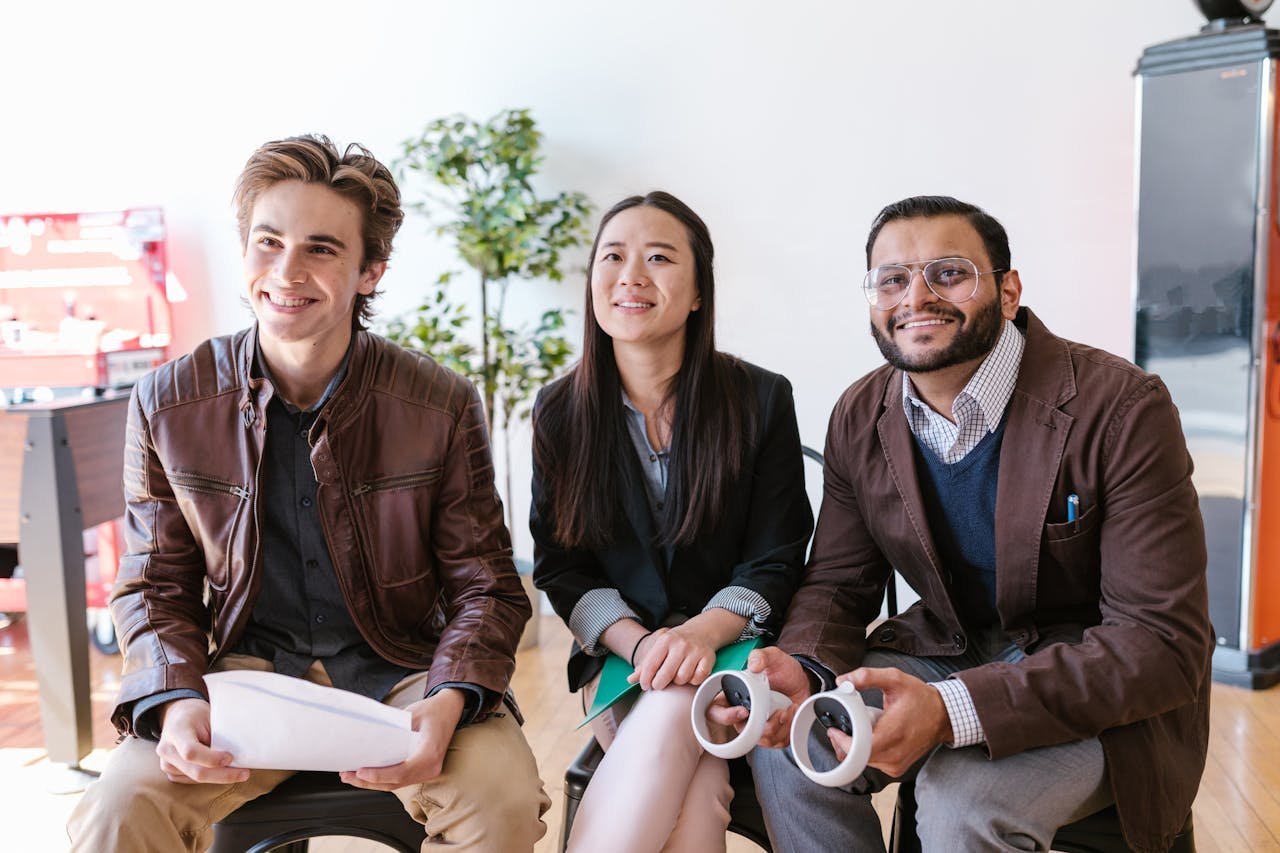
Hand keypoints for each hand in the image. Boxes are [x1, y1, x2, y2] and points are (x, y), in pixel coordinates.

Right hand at [156, 698, 249, 784]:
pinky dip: (210, 776)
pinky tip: (221, 770)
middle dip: (223, 775)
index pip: (191, 752)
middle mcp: (167, 750)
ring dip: (219, 777)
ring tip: (238, 770)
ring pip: (196, 779)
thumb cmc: (197, 715)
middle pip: (196, 772)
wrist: (177, 716)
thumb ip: (219, 736)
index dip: (212, 759)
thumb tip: (239, 754)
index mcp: (176, 731)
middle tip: (244, 773)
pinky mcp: (171, 773)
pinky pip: (193, 780)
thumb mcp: (209, 717)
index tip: (231, 757)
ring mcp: (166, 764)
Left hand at [340, 688, 465, 790]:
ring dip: (372, 783)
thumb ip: (393, 729)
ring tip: (350, 776)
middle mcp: (431, 767)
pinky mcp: (423, 771)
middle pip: (395, 782)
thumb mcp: (412, 714)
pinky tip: (366, 775)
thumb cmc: (432, 710)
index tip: (360, 771)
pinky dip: (382, 779)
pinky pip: (400, 780)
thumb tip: (365, 737)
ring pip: (395, 784)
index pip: (401, 772)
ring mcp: (428, 772)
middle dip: (368, 782)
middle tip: (347, 775)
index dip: (379, 775)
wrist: (450, 709)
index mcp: (430, 753)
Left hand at [627, 623, 716, 689]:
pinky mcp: (708, 658)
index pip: (651, 664)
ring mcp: (695, 651)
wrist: (701, 632)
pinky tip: (690, 674)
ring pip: (682, 678)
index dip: (645, 679)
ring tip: (677, 674)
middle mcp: (680, 645)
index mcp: (665, 641)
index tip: (645, 685)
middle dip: (659, 684)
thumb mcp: (659, 648)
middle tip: (659, 684)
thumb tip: (631, 679)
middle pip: (666, 675)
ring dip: (678, 681)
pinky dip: (693, 681)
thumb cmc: (676, 643)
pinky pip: (697, 679)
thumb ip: (645, 664)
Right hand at [704, 647, 812, 748]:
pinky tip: (791, 713)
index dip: (724, 716)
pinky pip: (776, 741)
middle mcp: (743, 714)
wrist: (801, 681)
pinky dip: (786, 729)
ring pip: (760, 739)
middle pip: (741, 732)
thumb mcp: (773, 657)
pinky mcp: (773, 734)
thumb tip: (753, 665)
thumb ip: (761, 656)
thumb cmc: (783, 670)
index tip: (744, 711)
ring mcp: (757, 726)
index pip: (716, 711)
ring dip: (777, 726)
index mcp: (734, 695)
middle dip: (761, 726)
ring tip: (787, 709)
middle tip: (776, 713)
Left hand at [826, 668, 950, 776]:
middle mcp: (894, 755)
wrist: (943, 716)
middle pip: (856, 757)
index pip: (857, 749)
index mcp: (892, 734)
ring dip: (855, 747)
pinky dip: (866, 752)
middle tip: (842, 726)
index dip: (841, 741)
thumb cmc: (921, 698)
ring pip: (862, 762)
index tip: (834, 729)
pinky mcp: (897, 769)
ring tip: (860, 729)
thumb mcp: (895, 679)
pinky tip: (870, 738)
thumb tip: (842, 681)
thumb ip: (867, 676)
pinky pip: (872, 763)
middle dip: (844, 742)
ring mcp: (896, 765)